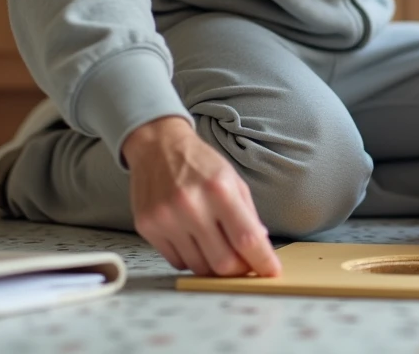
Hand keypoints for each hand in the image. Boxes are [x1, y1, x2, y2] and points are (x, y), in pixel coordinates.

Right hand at [122, 116, 281, 277]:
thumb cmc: (199, 163)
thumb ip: (248, 214)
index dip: (263, 261)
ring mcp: (166, 218)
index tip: (271, 272)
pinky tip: (192, 239)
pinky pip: (177, 261)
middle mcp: (191, 205)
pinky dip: (190, 257)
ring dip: (213, 264)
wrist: (157, 146)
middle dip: (239, 269)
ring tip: (215, 245)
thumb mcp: (233, 180)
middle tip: (243, 263)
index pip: (247, 238)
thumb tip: (260, 247)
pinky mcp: (147, 227)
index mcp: (219, 190)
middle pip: (223, 262)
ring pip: (199, 267)